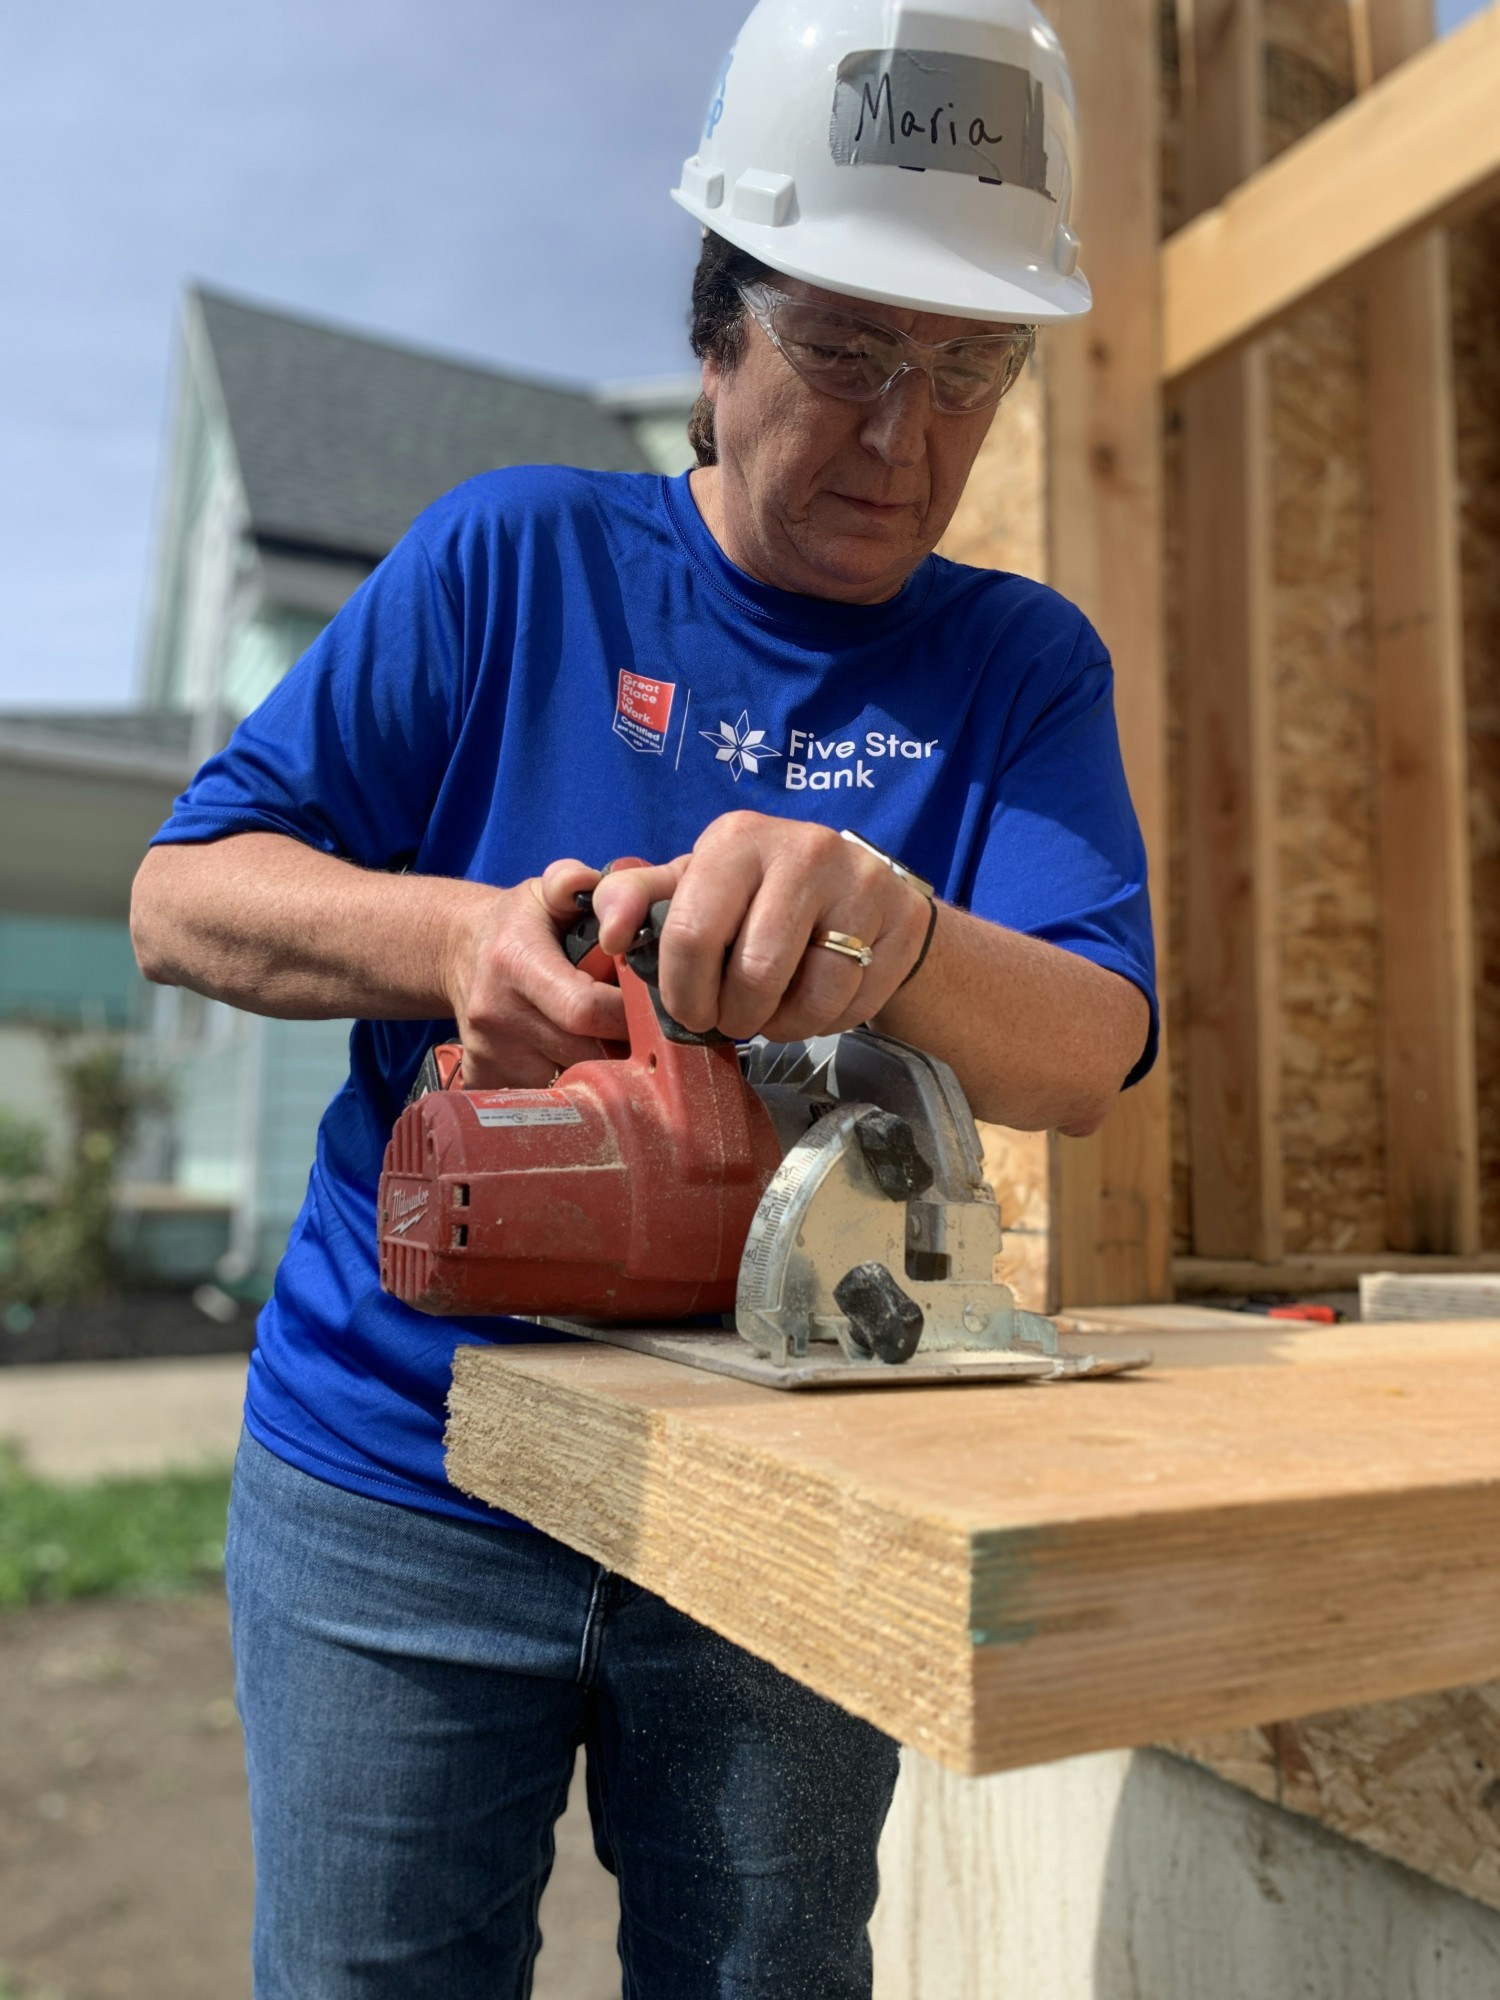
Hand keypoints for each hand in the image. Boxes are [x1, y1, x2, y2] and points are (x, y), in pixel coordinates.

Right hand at [442, 861, 627, 1087]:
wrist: (460, 952)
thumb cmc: (521, 923)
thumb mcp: (545, 890)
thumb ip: (572, 881)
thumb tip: (592, 884)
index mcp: (515, 963)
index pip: (586, 1010)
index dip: (629, 1015)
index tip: (653, 1009)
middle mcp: (496, 1014)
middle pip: (585, 1054)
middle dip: (624, 1047)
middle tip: (644, 1031)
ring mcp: (488, 1053)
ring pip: (570, 1084)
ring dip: (602, 1072)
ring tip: (611, 1043)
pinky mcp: (484, 1080)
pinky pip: (544, 1102)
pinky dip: (570, 1090)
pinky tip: (578, 1064)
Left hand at [589, 812, 932, 1042]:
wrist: (864, 894)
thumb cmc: (762, 895)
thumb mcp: (698, 887)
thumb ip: (640, 901)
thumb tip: (605, 928)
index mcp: (737, 840)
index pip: (691, 931)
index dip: (683, 989)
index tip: (688, 1009)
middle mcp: (800, 850)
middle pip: (753, 972)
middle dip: (732, 1015)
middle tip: (729, 1020)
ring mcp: (856, 884)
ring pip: (805, 996)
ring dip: (778, 1026)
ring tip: (769, 1014)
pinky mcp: (896, 922)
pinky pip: (847, 1004)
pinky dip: (820, 1024)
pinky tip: (810, 1006)